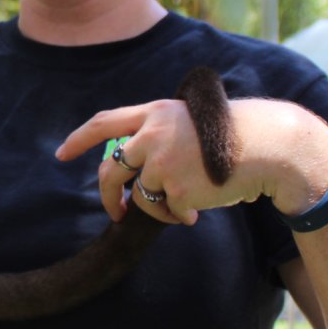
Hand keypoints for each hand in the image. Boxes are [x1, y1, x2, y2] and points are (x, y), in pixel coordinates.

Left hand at [55, 99, 299, 225]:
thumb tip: (129, 168)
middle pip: (109, 168)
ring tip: (182, 208)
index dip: (79, 139)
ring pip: (138, 195)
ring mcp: (161, 162)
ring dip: (156, 209)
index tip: (61, 154)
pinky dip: (177, 216)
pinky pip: (164, 211)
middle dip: (106, 194)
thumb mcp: (188, 122)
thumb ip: (157, 136)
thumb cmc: (231, 137)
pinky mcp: (175, 188)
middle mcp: (151, 135)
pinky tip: (198, 210)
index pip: (104, 123)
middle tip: (114, 210)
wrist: (265, 147)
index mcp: (154, 112)